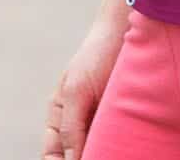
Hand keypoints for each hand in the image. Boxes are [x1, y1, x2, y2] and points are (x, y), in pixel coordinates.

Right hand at [40, 23, 123, 159]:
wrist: (126, 33)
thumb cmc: (95, 57)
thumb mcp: (77, 91)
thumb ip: (70, 127)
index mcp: (59, 117)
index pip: (52, 154)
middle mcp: (79, 124)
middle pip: (74, 156)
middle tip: (97, 159)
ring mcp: (101, 124)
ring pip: (99, 152)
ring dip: (104, 155)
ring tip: (111, 154)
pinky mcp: (123, 123)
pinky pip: (119, 144)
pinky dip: (121, 151)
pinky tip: (128, 151)